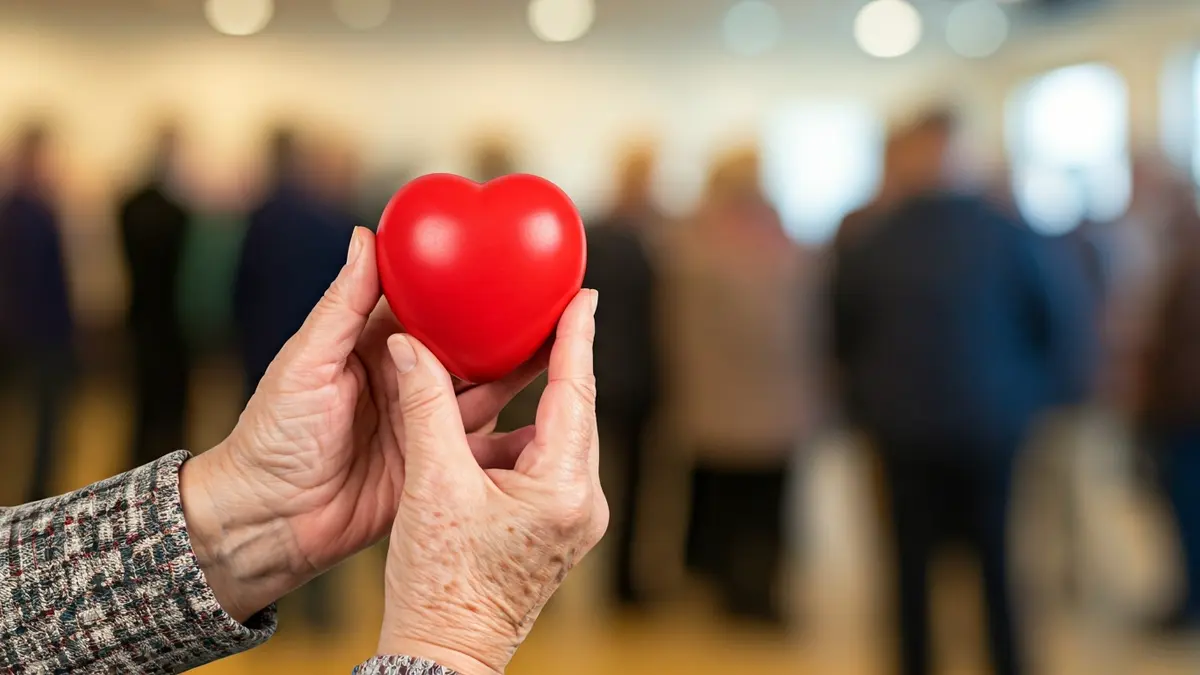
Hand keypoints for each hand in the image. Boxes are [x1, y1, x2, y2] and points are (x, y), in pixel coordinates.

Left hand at [179, 227, 545, 621]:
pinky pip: (481, 443)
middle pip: (468, 347)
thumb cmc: (272, 436)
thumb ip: (343, 305)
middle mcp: (406, 382)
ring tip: (565, 344)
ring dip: (521, 370)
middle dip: (508, 327)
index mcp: (374, 348)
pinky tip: (549, 414)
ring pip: (484, 390)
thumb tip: (367, 237)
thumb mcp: (306, 362)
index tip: (506, 260)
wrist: (269, 521)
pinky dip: (514, 431)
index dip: (466, 285)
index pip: (429, 306)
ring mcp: (423, 424)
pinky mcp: (434, 464)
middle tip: (554, 301)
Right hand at [376, 289, 607, 674]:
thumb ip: (426, 407)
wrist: (444, 650)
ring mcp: (574, 518)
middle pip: (573, 412)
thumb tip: (411, 349)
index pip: (575, 392)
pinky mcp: (556, 528)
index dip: (576, 338)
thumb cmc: (442, 582)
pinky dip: (521, 438)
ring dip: (534, 403)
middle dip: (558, 363)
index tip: (584, 296)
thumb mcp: (431, 484)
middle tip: (552, 312)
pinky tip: (493, 424)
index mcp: (564, 487)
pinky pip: (546, 465)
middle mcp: (583, 501)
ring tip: (515, 359)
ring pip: (558, 438)